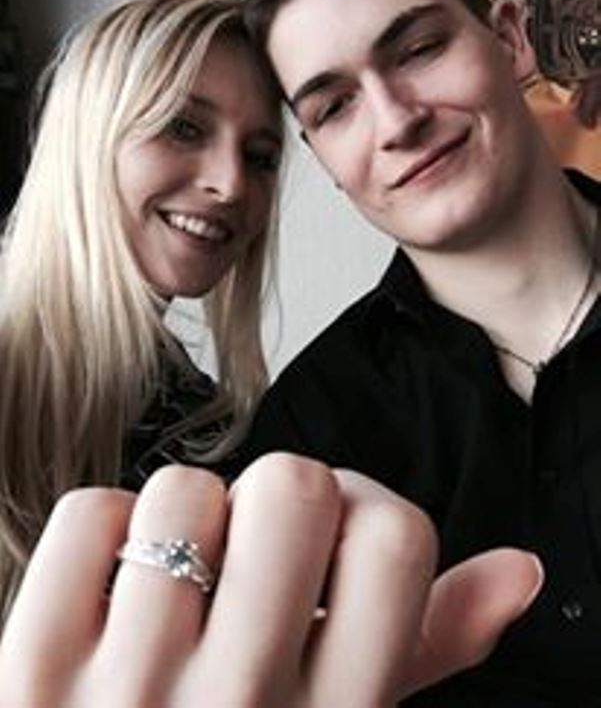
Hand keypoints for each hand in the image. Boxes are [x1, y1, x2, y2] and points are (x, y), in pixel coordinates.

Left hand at [0, 454, 542, 706]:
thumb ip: (430, 641)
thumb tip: (521, 569)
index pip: (394, 536)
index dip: (362, 504)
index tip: (330, 538)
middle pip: (293, 484)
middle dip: (275, 500)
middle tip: (252, 555)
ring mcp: (128, 695)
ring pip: (185, 491)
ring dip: (184, 521)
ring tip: (176, 588)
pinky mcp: (32, 672)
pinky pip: (91, 512)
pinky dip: (100, 531)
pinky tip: (108, 593)